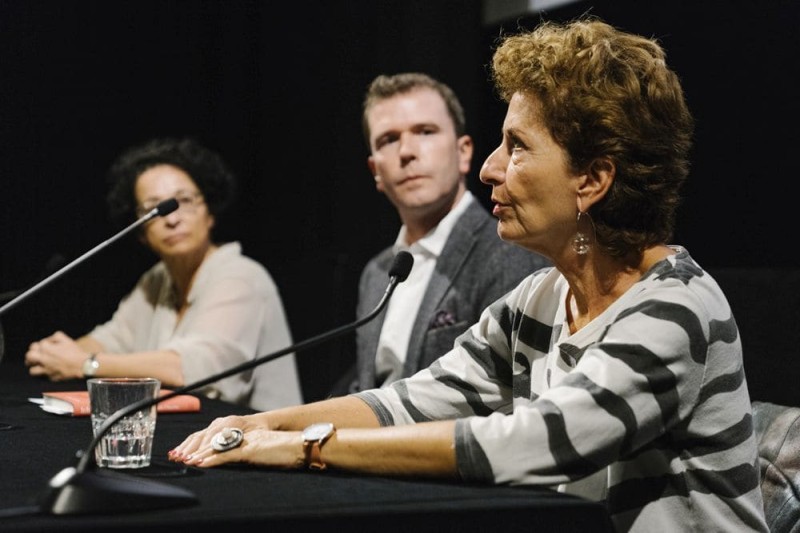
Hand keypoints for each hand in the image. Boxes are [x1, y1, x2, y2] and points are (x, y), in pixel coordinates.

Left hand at [24, 331, 85, 380]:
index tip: (47, 346)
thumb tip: (48, 341)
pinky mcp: (51, 377)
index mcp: (46, 348)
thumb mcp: (66, 339)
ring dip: (35, 367)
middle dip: (30, 355)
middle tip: (35, 356)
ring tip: (39, 365)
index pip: (35, 345)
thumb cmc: (74, 351)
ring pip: (32, 370)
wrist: (83, 365)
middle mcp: (43, 359)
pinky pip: (43, 377)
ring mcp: (46, 369)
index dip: (40, 345)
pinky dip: (45, 374)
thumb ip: (54, 337)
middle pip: (29, 357)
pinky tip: (50, 371)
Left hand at [168, 414, 303, 468]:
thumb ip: (241, 450)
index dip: (195, 443)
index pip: (212, 436)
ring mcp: (244, 441)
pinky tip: (200, 464)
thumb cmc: (281, 450)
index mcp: (240, 433)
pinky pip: (226, 454)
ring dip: (197, 454)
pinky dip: (211, 460)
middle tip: (176, 457)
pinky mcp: (249, 450)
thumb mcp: (256, 449)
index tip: (180, 452)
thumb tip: (225, 456)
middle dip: (191, 447)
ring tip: (184, 461)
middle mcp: (240, 433)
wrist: (298, 446)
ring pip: (215, 446)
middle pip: (209, 438)